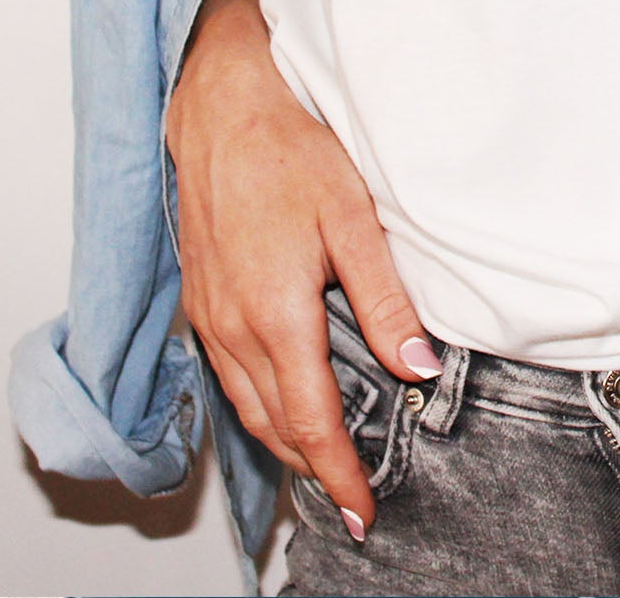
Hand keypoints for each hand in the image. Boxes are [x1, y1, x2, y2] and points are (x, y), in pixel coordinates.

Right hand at [166, 0, 440, 537]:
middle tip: (351, 500)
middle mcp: (233, 327)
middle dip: (313, 468)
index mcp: (276, 314)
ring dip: (284, 442)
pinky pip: (229, 375)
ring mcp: (210, 315)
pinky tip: (282, 403)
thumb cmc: (290, 153)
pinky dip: (258, 406)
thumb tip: (417, 366)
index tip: (363, 510)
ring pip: (247, 406)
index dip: (338, 471)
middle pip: (275, 425)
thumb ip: (385, 300)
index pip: (311, 420)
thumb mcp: (353, 220)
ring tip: (323, 465)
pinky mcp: (202, 299)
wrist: (223, 111)